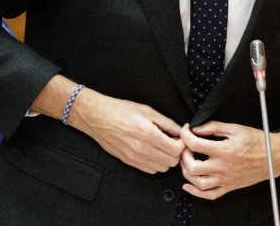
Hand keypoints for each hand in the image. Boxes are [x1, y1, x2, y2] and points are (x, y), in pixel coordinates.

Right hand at [69, 89, 185, 173]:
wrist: (97, 117)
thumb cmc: (120, 110)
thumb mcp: (147, 110)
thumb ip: (166, 122)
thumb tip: (181, 130)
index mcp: (149, 134)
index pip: (177, 149)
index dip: (182, 143)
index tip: (180, 137)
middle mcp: (142, 149)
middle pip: (172, 162)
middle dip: (176, 152)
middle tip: (174, 142)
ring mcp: (135, 158)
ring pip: (162, 168)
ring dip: (167, 159)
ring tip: (163, 147)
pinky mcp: (129, 162)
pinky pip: (150, 170)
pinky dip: (156, 163)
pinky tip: (153, 152)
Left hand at [179, 121, 279, 199]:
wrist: (274, 157)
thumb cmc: (257, 141)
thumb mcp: (235, 128)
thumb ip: (214, 127)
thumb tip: (196, 128)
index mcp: (224, 150)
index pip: (195, 144)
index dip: (185, 135)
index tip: (186, 130)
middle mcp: (223, 167)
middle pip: (193, 167)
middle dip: (183, 156)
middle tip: (185, 147)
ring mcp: (226, 179)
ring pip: (199, 183)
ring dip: (187, 173)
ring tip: (187, 161)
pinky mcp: (229, 187)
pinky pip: (210, 195)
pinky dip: (196, 193)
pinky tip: (188, 185)